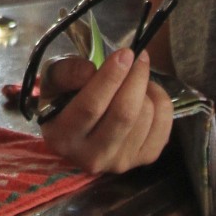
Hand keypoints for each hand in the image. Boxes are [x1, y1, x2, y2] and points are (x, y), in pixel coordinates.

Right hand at [38, 46, 174, 175]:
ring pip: (146, 117)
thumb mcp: (52, 80)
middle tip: (138, 56)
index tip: (125, 53)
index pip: (91, 106)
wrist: (77, 131)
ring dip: (146, 88)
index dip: (111, 77)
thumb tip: (91, 70)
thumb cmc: (63, 100)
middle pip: (124, 114)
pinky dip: (160, 102)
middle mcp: (91, 157)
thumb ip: (66, 72)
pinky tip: (146, 94)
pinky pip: (163, 126)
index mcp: (63, 137)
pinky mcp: (143, 160)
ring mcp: (119, 162)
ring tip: (135, 77)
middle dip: (136, 78)